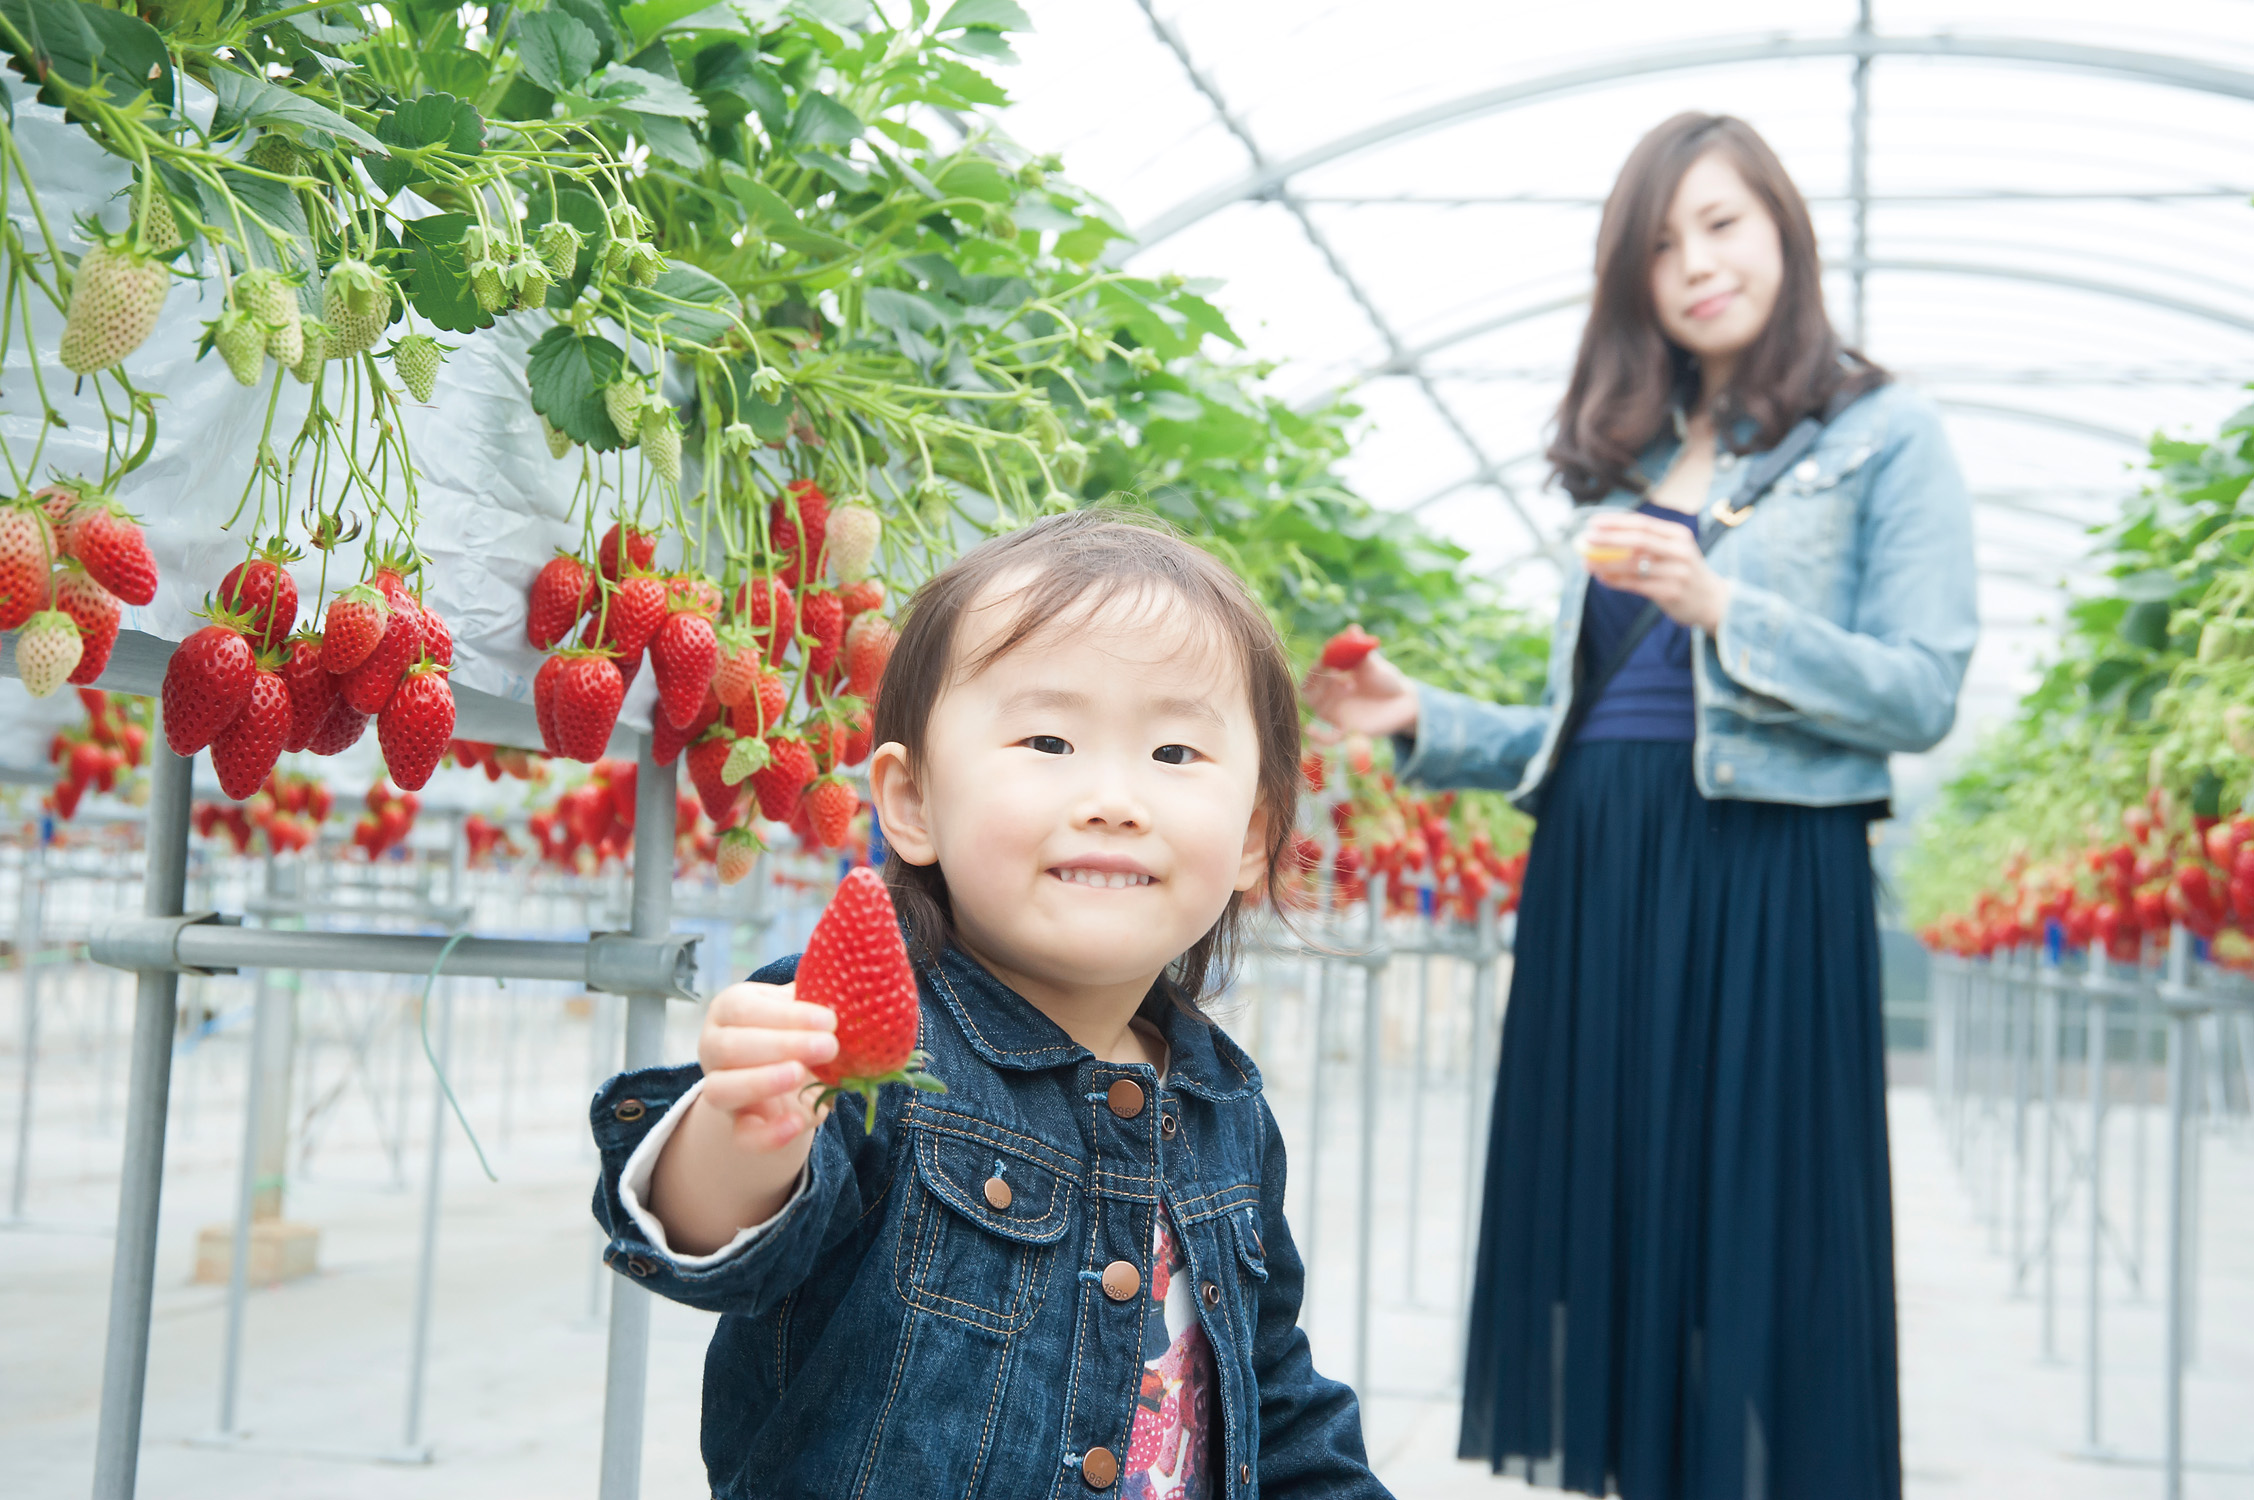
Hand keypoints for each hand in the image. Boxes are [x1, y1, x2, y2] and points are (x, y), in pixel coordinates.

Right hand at [694, 980, 837, 1151]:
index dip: (786, 1016)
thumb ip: (814, 1002)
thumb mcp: (799, 1009)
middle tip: (828, 1046)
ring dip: (761, 1082)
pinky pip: (742, 1136)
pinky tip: (797, 1123)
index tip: (829, 1020)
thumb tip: (846, 999)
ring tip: (801, 1074)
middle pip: (729, 1047)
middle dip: (781, 1046)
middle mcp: (713, 1046)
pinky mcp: (737, 1123)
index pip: (743, 1009)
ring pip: (720, 1090)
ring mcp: (719, 1087)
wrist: (782, 1069)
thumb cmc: (792, 1026)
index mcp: (728, 1009)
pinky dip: (768, 1135)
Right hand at [1302, 649, 1417, 739]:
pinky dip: (1318, 737)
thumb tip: (1353, 629)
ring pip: (1318, 708)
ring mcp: (1335, 714)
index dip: (1317, 666)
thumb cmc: (1384, 679)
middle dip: (1317, 681)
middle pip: (1308, 691)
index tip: (1325, 660)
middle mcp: (1328, 696)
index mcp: (1331, 677)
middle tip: (1333, 672)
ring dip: (1329, 695)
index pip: (1314, 672)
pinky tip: (1310, 731)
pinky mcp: (1346, 730)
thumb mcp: (1373, 664)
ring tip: (1350, 683)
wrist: (1403, 701)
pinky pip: (1328, 737)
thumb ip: (1360, 650)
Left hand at [1578, 512, 1731, 632]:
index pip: (1643, 524)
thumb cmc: (1684, 572)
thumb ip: (1646, 543)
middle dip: (1609, 539)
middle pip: (1638, 540)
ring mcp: (1677, 572)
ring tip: (1587, 562)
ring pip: (1634, 565)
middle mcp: (1679, 551)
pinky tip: (1601, 578)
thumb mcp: (1673, 550)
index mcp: (1678, 535)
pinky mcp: (1671, 592)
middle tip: (1585, 539)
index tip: (1593, 523)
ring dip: (1606, 563)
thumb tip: (1605, 537)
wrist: (1713, 601)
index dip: (1616, 522)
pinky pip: (1636, 585)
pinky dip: (1616, 581)